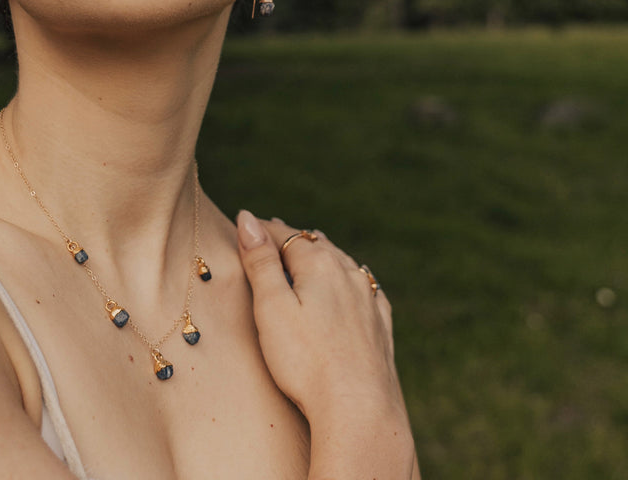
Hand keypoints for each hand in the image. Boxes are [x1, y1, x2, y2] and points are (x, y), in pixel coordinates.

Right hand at [236, 211, 417, 479]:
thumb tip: (248, 218)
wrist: (358, 408)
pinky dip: (348, 280)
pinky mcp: (381, 324)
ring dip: (322, 256)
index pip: (284, 235)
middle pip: (315, 245)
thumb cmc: (306, 361)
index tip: (247, 224)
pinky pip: (364, 288)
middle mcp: (349, 273)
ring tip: (308, 253)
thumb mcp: (271, 308)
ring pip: (342, 263)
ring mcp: (369, 298)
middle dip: (292, 240)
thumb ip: (260, 261)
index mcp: (320, 264)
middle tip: (273, 235)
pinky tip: (351, 284)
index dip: (262, 230)